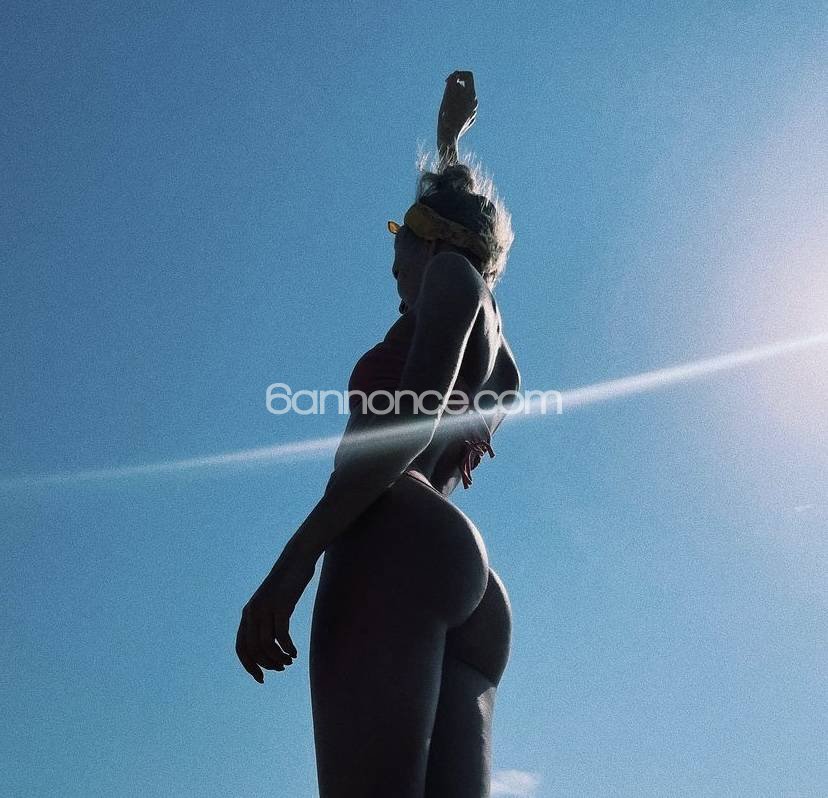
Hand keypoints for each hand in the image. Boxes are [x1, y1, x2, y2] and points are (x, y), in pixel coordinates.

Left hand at [235, 546, 315, 682]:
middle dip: (268, 664)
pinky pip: (281, 636)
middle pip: (254, 650)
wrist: (296, 558)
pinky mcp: (281, 605)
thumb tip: (269, 644)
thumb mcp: (272, 603)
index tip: (262, 678)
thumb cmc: (287, 582)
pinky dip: (287, 648)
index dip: (249, 666)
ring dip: (278, 658)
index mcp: (247, 613)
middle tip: (282, 667)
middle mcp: (253, 612)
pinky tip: (294, 652)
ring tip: (289, 661)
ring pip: (267, 645)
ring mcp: (266, 608)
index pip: (241, 648)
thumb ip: (267, 620)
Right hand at [437, 70, 477, 146]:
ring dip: (455, 98)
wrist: (449, 138)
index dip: (458, 74)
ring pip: (465, 98)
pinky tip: (451, 116)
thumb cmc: (446, 117)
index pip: (469, 76)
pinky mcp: (470, 119)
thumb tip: (455, 75)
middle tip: (446, 94)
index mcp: (471, 95)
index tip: (448, 81)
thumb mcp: (446, 97)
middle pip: (466, 87)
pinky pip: (464, 109)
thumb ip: (451, 83)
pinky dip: (457, 108)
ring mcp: (474, 112)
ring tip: (447, 107)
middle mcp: (475, 103)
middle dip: (455, 88)